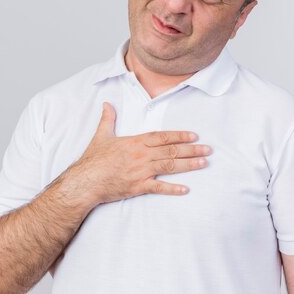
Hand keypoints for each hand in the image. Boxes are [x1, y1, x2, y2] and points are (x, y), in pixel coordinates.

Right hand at [63, 102, 211, 205]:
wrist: (85, 181)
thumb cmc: (93, 160)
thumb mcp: (101, 136)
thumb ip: (108, 119)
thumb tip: (106, 104)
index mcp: (134, 142)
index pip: (162, 137)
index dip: (179, 135)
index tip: (194, 135)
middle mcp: (140, 155)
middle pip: (170, 151)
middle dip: (191, 149)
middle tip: (208, 149)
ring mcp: (140, 172)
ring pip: (169, 167)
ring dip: (188, 165)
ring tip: (203, 163)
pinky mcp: (137, 187)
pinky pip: (158, 188)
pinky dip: (172, 189)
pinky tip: (185, 189)